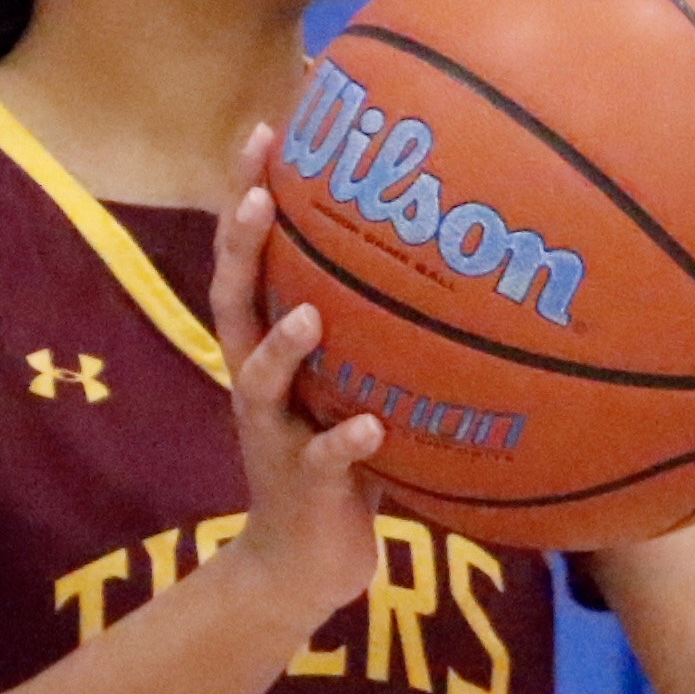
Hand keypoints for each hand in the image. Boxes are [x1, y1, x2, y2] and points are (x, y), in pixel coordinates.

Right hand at [206, 120, 383, 623]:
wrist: (302, 568)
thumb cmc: (341, 462)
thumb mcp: (359, 382)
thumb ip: (384, 328)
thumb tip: (462, 250)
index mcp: (268, 346)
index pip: (249, 257)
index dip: (250, 193)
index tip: (268, 125)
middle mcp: (256, 381)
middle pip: (233, 299)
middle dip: (241, 245)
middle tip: (257, 192)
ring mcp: (273, 433)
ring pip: (259, 379)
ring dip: (283, 346)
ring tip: (309, 313)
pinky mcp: (301, 487)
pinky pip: (322, 461)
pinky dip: (345, 444)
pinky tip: (373, 429)